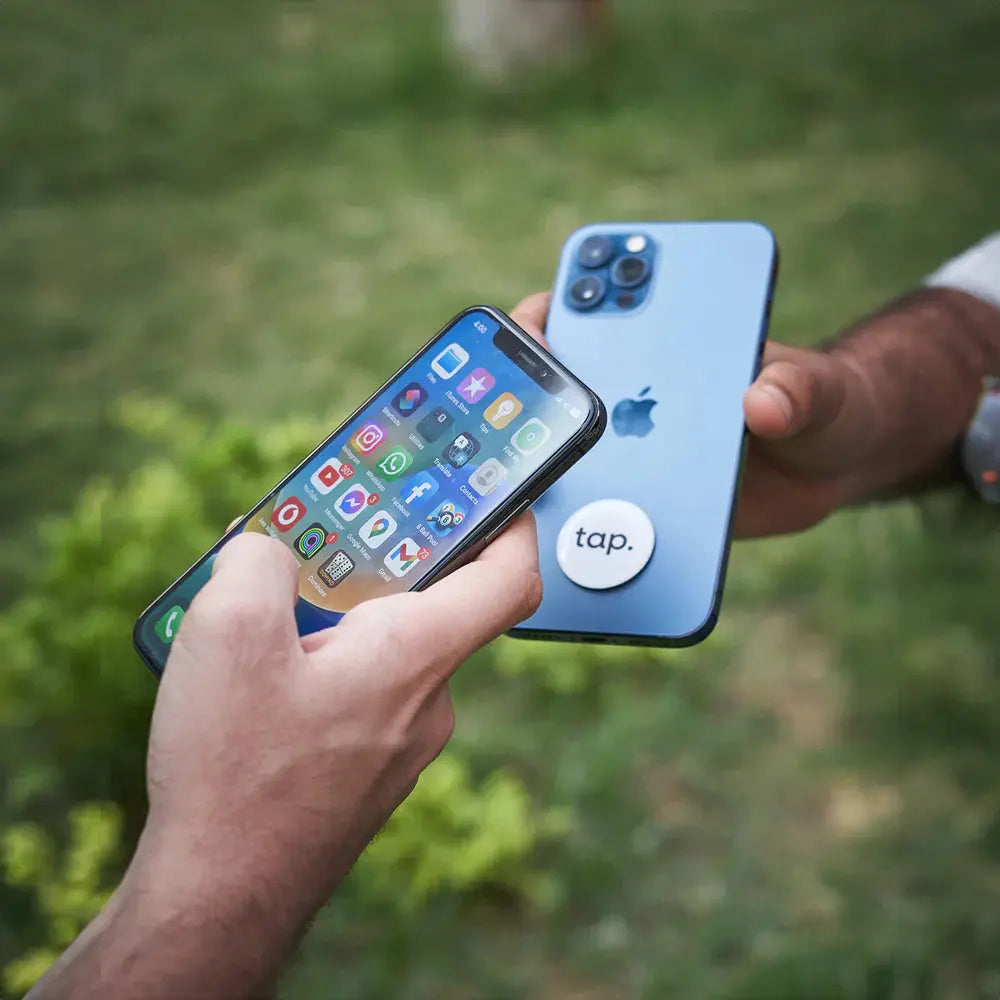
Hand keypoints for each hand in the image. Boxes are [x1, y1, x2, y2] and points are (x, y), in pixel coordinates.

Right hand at [32, 302, 545, 999]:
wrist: (221, 898)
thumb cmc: (235, 772)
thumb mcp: (227, 631)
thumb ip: (261, 560)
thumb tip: (274, 551)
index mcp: (414, 653)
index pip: (509, 577)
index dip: (514, 521)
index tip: (497, 488)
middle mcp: (426, 700)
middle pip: (436, 605)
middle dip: (384, 563)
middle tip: (326, 540)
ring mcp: (402, 743)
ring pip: (391, 652)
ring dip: (342, 620)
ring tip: (270, 617)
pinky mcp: (371, 771)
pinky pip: (366, 694)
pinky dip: (329, 667)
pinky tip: (265, 678)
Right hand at [508, 292, 871, 539]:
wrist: (836, 468)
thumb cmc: (825, 401)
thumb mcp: (819, 386)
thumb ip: (796, 387)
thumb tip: (762, 404)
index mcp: (664, 346)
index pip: (585, 318)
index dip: (545, 323)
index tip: (536, 344)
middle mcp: (635, 396)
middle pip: (562, 404)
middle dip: (534, 422)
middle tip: (539, 444)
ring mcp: (637, 453)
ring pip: (578, 469)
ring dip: (558, 491)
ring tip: (553, 514)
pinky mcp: (651, 504)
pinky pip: (614, 520)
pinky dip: (597, 539)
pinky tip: (591, 562)